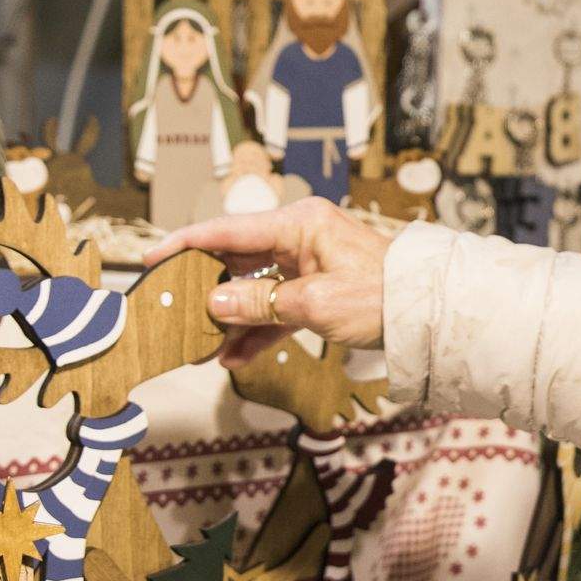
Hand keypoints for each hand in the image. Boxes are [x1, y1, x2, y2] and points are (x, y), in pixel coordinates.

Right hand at [168, 197, 392, 364]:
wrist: (428, 315)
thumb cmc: (382, 297)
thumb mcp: (316, 303)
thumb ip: (261, 303)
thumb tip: (214, 304)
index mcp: (298, 224)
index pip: (227, 230)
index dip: (186, 244)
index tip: (153, 258)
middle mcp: (298, 237)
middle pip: (236, 259)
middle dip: (205, 288)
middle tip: (171, 309)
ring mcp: (306, 264)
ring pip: (253, 288)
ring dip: (229, 317)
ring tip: (198, 343)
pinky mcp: (314, 291)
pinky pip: (275, 308)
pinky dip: (256, 331)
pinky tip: (233, 356)